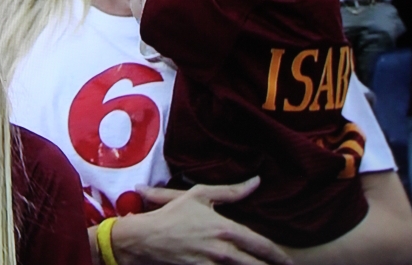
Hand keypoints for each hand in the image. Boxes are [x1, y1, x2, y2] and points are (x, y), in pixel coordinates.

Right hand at [112, 177, 293, 264]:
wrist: (147, 237)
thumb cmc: (173, 214)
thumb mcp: (199, 195)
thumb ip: (230, 191)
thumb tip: (256, 182)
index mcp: (226, 229)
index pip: (261, 245)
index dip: (279, 255)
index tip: (290, 261)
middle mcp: (224, 250)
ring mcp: (212, 264)